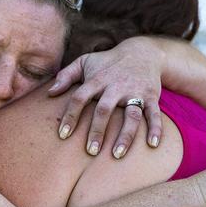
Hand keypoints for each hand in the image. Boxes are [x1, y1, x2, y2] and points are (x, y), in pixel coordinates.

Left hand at [49, 36, 163, 158]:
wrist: (143, 52)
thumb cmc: (107, 62)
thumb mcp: (84, 62)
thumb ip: (65, 76)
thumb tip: (49, 93)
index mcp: (97, 80)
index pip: (79, 98)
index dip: (70, 116)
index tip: (63, 135)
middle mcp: (115, 86)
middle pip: (104, 110)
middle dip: (97, 131)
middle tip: (90, 151)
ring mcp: (135, 92)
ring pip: (131, 115)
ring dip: (125, 135)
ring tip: (117, 155)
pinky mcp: (151, 96)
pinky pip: (154, 114)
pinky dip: (155, 129)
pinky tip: (153, 145)